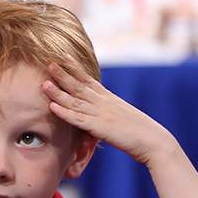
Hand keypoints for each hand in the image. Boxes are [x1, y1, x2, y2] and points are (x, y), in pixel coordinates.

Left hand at [42, 63, 179, 167]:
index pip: (88, 79)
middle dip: (63, 74)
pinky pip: (78, 120)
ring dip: (58, 92)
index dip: (74, 68)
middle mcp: (104, 103)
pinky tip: (53, 107)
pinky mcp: (100, 129)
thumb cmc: (140, 132)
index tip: (62, 57)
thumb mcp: (122, 116)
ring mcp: (101, 114)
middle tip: (48, 63)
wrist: (154, 141)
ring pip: (75, 101)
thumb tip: (100, 112)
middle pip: (79, 85)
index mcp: (109, 98)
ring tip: (44, 83)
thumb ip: (109, 111)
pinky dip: (64, 113)